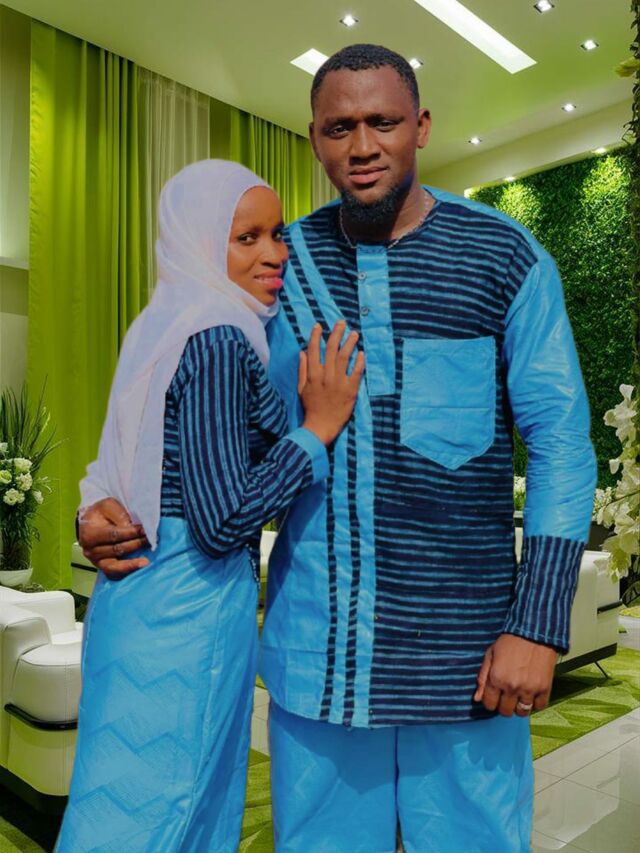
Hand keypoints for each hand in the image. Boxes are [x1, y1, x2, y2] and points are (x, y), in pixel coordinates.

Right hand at [79, 498, 149, 578]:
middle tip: (151, 540)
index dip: (132, 533)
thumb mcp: (109, 506)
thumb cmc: (101, 513)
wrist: (91, 522)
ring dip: (133, 561)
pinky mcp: (103, 567)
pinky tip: (138, 567)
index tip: (146, 530)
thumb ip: (120, 515)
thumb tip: (133, 527)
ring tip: (147, 560)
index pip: (114, 535)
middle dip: (136, 544)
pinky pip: (115, 573)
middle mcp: (90, 550)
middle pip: (117, 549)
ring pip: (116, 565)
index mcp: (90, 534)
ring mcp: (96, 561)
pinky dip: (127, 571)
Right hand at [298, 321, 364, 445]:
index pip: (314, 351)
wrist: (320, 426)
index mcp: (313, 375)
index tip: (319, 325)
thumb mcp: (301, 388)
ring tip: (354, 334)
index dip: (316, 336)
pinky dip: (359, 362)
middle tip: (341, 323)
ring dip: (349, 344)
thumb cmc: (311, 407)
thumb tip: (302, 352)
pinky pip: (356, 372)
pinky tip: (361, 353)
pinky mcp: (350, 390)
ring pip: (344, 358)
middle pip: (331, 350)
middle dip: (336, 334)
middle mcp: (325, 376)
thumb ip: (302, 369)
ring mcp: (338, 382)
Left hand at [473, 633, 557, 716]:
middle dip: (503, 705)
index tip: (494, 696)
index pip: (489, 704)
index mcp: (496, 678)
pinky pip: (538, 707)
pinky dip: (535, 703)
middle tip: (506, 696)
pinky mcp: (544, 688)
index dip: (490, 701)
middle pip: (505, 711)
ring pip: (521, 712)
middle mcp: (512, 687)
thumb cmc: (509, 642)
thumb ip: (482, 677)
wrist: (533, 633)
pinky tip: (531, 693)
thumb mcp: (490, 655)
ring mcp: (529, 689)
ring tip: (519, 697)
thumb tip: (477, 698)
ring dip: (519, 707)